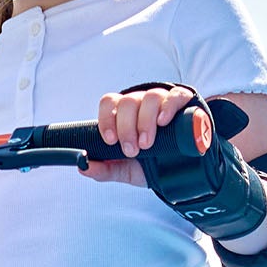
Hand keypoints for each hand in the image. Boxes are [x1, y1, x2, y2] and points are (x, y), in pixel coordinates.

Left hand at [82, 84, 197, 186]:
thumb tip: (82, 167)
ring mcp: (162, 100)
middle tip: (132, 150)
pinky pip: (174, 96)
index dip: (107, 119)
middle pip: (129, 102)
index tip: (110, 140)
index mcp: (124, 114)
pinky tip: (163, 121)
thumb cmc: (152, 163)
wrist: (183, 168)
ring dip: (145, 122)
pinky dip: (167, 107)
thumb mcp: (127, 170)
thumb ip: (105, 169)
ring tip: (147, 144)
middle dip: (127, 128)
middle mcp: (141, 104)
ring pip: (150, 98)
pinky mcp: (183, 103)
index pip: (109, 103)